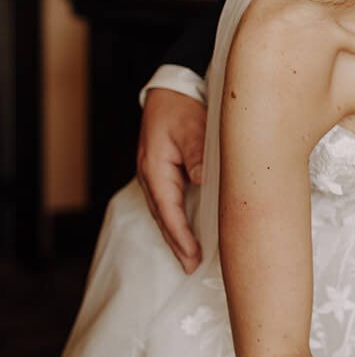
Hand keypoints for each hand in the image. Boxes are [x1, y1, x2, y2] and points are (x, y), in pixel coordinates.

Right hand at [136, 88, 206, 272]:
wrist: (171, 89)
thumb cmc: (181, 107)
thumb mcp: (192, 128)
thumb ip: (197, 155)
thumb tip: (201, 180)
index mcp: (156, 169)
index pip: (169, 211)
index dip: (181, 236)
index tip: (193, 257)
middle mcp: (151, 175)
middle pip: (163, 217)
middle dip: (176, 243)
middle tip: (190, 267)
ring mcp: (154, 173)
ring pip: (164, 210)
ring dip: (175, 233)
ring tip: (188, 256)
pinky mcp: (162, 170)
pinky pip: (168, 200)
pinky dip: (175, 217)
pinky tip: (186, 228)